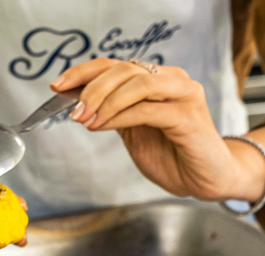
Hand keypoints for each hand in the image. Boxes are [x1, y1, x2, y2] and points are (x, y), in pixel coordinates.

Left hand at [50, 59, 264, 202]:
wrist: (206, 182)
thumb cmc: (174, 158)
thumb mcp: (134, 133)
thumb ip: (114, 114)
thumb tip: (79, 104)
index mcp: (158, 80)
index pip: (116, 65)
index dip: (84, 72)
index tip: (58, 85)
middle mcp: (172, 81)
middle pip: (125, 69)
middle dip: (92, 88)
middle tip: (72, 111)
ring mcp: (184, 95)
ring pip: (137, 83)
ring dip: (105, 100)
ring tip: (85, 119)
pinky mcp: (189, 116)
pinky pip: (148, 109)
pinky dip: (120, 116)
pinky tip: (102, 126)